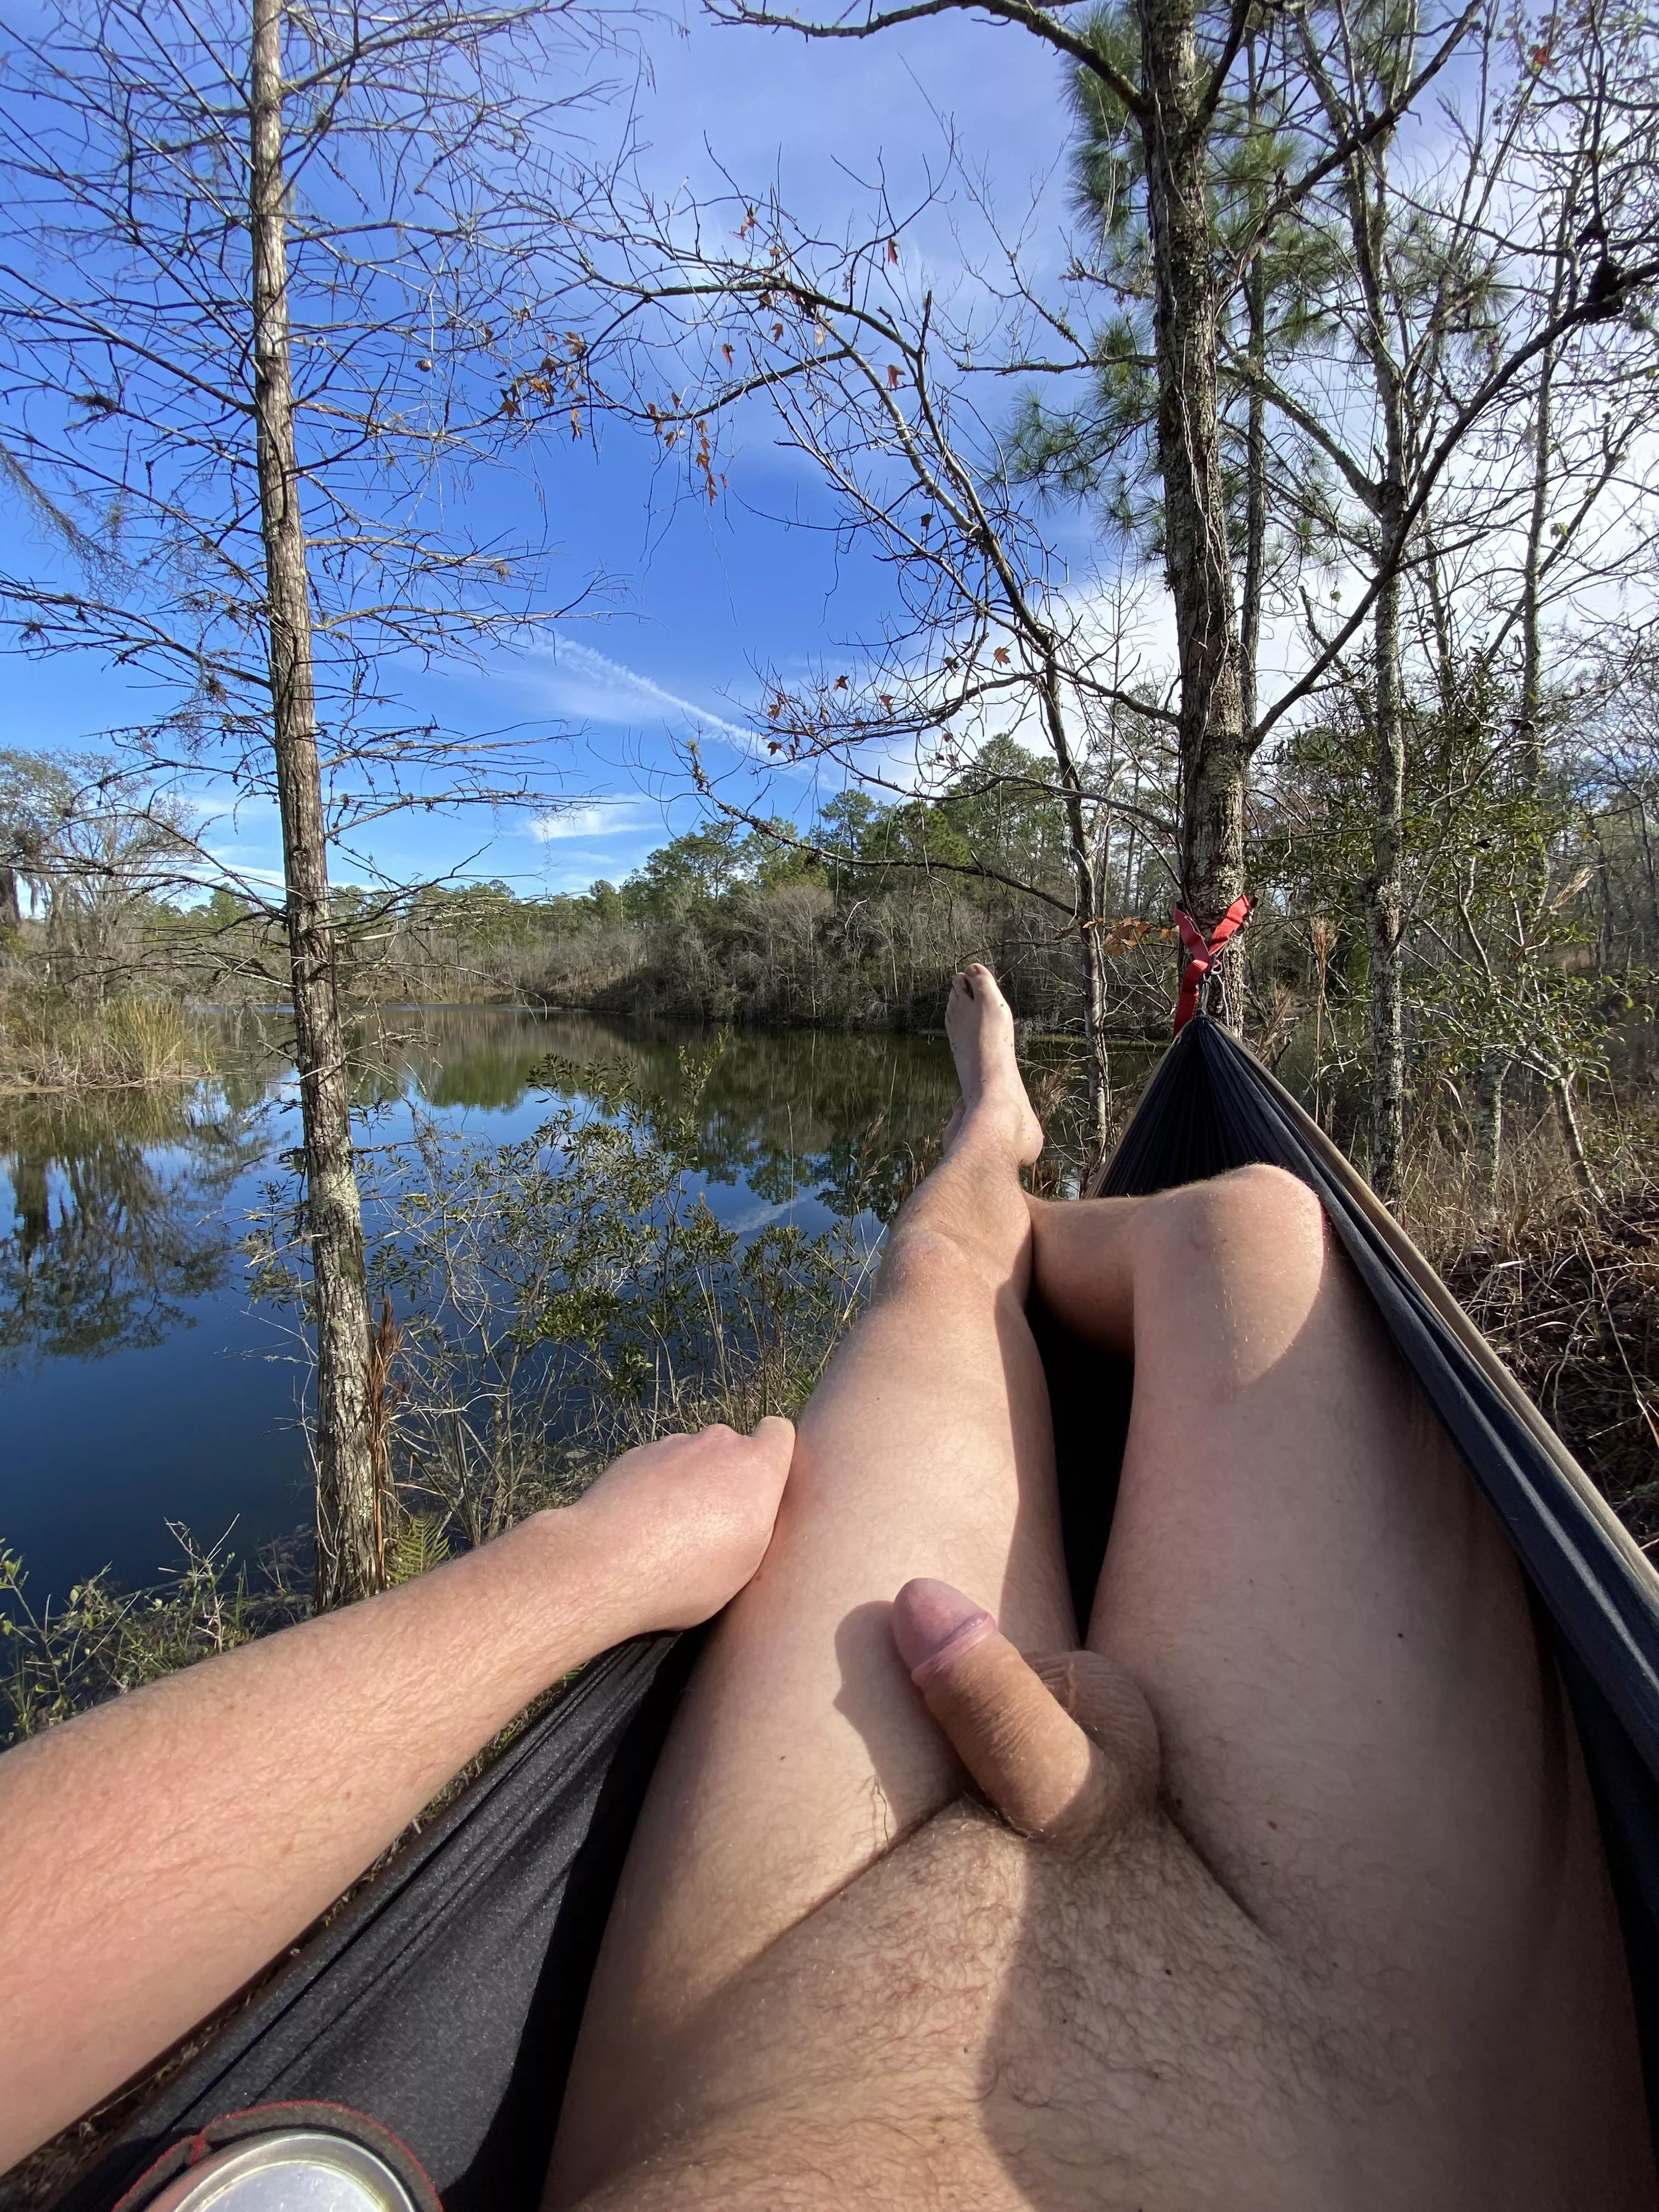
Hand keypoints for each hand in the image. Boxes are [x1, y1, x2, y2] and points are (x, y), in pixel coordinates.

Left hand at [572, 1418, 795, 1634]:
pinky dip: (656, 1488)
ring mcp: (672, 1446)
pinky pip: (658, 1467)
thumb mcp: (748, 1563)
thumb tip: (753, 1502)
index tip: (763, 1490)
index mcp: (755, 1466)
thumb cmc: (686, 1573)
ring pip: (693, 1459)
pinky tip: (641, 1526)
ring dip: (690, 1484)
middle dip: (728, 1478)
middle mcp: (716, 1444)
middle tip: (715, 1526)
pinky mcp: (635, 1455)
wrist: (605, 1563)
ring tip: (671, 1532)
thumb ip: (760, 1518)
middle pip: (732, 1449)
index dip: (774, 1457)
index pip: (779, 1432)